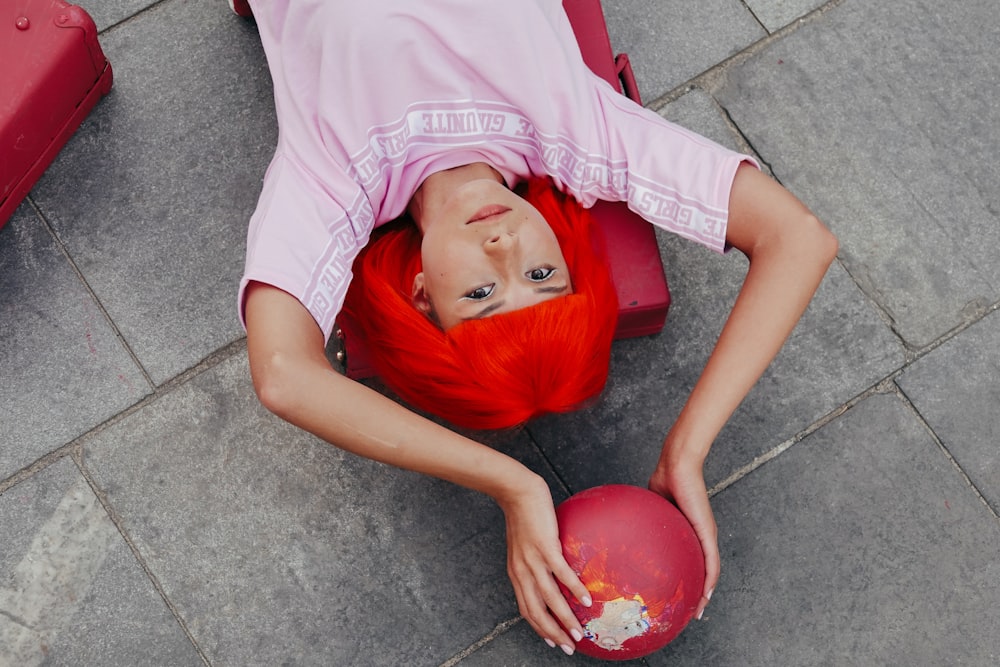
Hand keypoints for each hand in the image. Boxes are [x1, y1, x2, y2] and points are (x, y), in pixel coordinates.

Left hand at [499, 477, 591, 654]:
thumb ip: (534, 560)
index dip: (540, 628)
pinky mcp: (545, 548)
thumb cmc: (523, 515)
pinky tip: (586, 600)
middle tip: (569, 646)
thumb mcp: (524, 545)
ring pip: (549, 598)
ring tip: (579, 632)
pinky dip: (574, 589)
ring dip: (565, 619)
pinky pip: (562, 574)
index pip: (527, 609)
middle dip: (553, 633)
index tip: (554, 641)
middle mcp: (522, 572)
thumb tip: (553, 569)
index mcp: (517, 573)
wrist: (516, 492)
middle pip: (537, 611)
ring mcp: (533, 561)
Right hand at [648, 453, 717, 620]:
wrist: (676, 466)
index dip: (684, 580)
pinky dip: (709, 580)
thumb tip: (621, 530)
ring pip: (710, 573)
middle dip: (697, 594)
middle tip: (689, 612)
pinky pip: (711, 563)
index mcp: (687, 533)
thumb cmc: (664, 480)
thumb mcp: (651, 508)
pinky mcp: (707, 533)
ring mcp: (705, 535)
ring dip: (705, 593)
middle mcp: (700, 537)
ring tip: (698, 611)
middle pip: (703, 573)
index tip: (677, 598)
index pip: (688, 562)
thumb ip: (642, 522)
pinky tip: (705, 595)